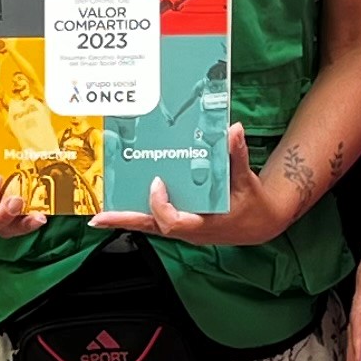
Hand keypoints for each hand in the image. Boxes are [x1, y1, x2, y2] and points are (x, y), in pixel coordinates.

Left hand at [89, 132, 289, 247]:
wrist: (261, 225)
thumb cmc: (254, 206)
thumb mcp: (248, 182)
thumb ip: (237, 156)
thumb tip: (233, 130)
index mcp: (203, 225)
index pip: (171, 223)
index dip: (159, 205)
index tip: (156, 182)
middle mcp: (189, 230)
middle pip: (150, 228)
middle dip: (124, 221)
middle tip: (99, 218)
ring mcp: (183, 229)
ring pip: (150, 226)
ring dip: (126, 218)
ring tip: (101, 213)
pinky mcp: (182, 224)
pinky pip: (156, 221)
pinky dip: (139, 214)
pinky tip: (122, 207)